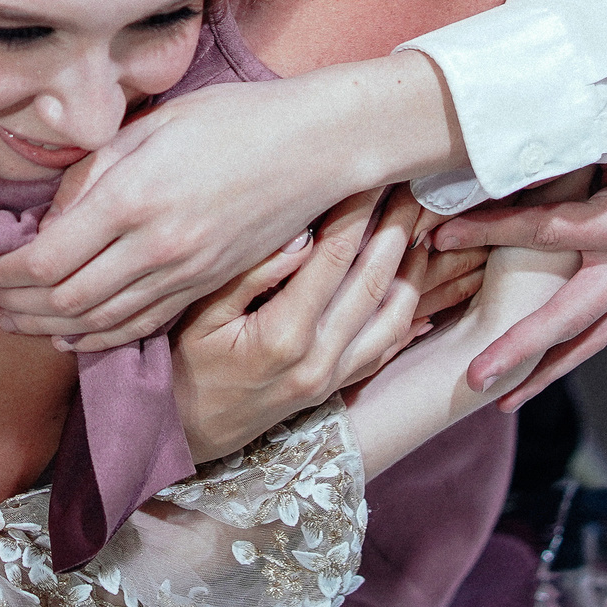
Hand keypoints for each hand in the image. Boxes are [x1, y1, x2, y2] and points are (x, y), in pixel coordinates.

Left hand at [0, 68, 431, 349]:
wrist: (316, 147)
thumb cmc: (233, 119)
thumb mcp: (152, 125)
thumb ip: (95, 172)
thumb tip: (52, 216)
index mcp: (133, 197)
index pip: (45, 259)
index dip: (4, 272)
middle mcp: (155, 246)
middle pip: (64, 300)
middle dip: (17, 305)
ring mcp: (184, 273)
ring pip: (99, 322)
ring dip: (49, 327)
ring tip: (18, 320)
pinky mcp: (205, 285)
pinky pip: (140, 326)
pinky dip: (99, 338)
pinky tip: (73, 337)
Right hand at [172, 189, 435, 461]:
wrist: (185, 434)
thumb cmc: (182, 366)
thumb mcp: (199, 315)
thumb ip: (250, 274)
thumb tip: (298, 233)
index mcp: (285, 336)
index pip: (334, 258)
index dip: (358, 211)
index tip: (372, 172)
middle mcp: (320, 359)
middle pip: (374, 281)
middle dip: (397, 227)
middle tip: (415, 184)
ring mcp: (334, 377)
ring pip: (394, 314)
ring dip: (414, 265)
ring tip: (424, 221)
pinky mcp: (338, 386)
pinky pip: (388, 345)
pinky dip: (411, 308)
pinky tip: (420, 277)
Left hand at [430, 120, 606, 405]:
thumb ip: (558, 150)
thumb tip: (488, 160)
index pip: (546, 232)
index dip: (488, 233)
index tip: (437, 234)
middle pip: (572, 315)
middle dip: (520, 348)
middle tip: (474, 376)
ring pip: (593, 334)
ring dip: (546, 369)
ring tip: (502, 398)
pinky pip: (604, 324)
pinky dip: (570, 349)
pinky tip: (539, 369)